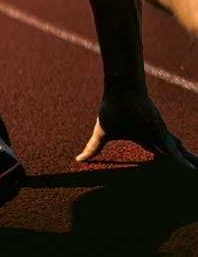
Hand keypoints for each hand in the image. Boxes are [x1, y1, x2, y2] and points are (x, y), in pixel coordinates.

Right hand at [76, 89, 197, 170]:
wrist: (120, 92)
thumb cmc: (111, 110)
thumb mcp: (101, 135)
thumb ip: (93, 148)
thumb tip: (77, 159)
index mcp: (142, 136)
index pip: (155, 150)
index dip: (162, 159)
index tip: (168, 169)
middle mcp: (154, 136)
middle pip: (171, 152)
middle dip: (180, 161)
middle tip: (190, 171)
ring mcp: (160, 135)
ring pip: (178, 153)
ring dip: (188, 162)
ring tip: (196, 172)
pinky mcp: (162, 134)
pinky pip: (176, 153)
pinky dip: (184, 163)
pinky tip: (192, 172)